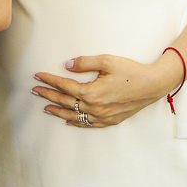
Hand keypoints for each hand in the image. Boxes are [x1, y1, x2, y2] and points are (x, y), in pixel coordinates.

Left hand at [32, 52, 182, 128]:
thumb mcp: (107, 61)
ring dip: (58, 110)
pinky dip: (75, 122)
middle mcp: (94, 108)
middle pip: (66, 102)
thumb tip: (66, 65)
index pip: (64, 86)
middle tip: (34, 91)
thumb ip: (84, 63)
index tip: (37, 76)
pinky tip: (67, 120)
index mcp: (91, 93)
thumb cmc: (131, 71)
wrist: (153, 85)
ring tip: (45, 107)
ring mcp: (102, 116)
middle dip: (48, 95)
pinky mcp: (110, 120)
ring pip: (74, 115)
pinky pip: (87, 124)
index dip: (49, 80)